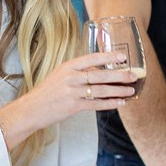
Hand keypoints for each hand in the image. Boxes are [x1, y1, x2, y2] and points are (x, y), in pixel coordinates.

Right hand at [22, 53, 136, 123]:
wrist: (32, 108)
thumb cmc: (47, 92)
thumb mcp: (60, 75)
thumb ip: (77, 72)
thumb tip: (99, 71)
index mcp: (68, 66)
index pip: (92, 58)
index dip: (108, 57)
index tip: (122, 57)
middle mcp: (71, 77)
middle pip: (100, 75)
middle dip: (119, 75)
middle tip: (133, 75)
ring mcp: (72, 92)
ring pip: (101, 90)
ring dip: (118, 90)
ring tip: (130, 90)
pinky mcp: (74, 106)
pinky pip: (97, 104)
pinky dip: (110, 103)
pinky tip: (120, 103)